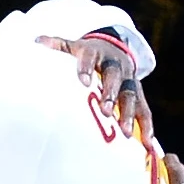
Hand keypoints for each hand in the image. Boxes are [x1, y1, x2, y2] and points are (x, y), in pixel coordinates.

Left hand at [35, 34, 153, 143]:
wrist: (115, 47)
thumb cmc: (89, 53)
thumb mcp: (75, 46)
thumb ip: (58, 46)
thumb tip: (37, 41)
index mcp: (96, 52)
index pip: (90, 57)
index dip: (87, 68)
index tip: (83, 81)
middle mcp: (115, 65)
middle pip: (115, 77)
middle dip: (111, 94)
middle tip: (105, 111)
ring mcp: (129, 80)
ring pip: (131, 96)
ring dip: (128, 114)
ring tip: (125, 133)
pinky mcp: (139, 94)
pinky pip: (144, 110)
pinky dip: (146, 126)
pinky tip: (147, 142)